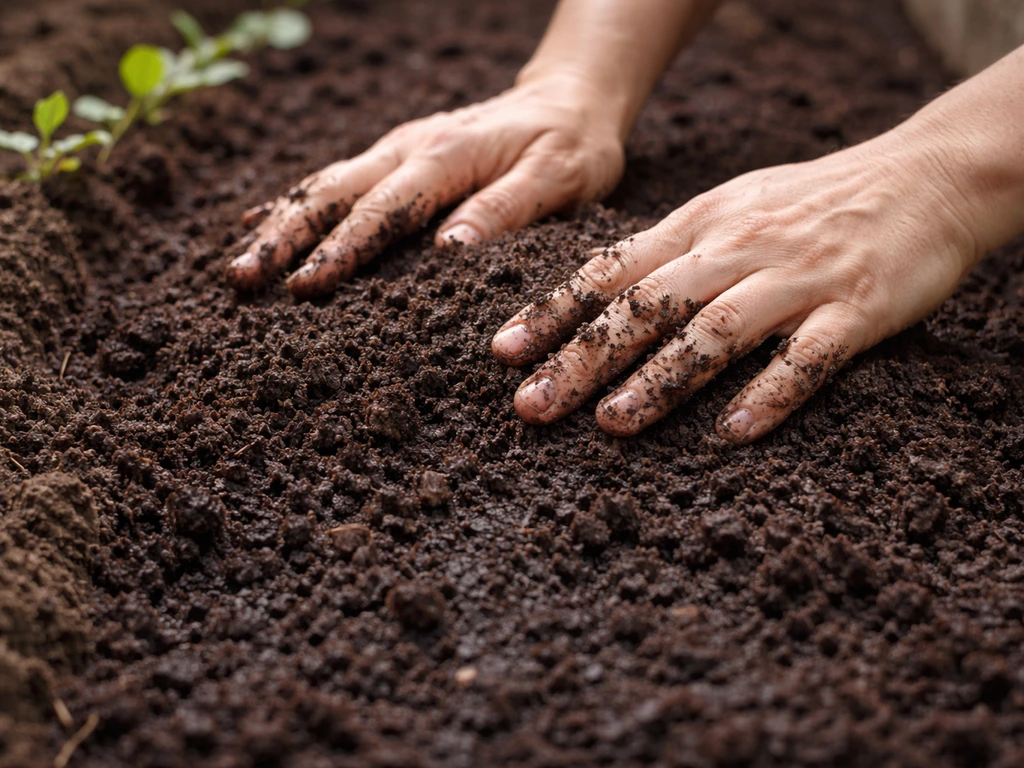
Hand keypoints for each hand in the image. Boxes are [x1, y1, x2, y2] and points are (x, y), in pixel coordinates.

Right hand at [226, 74, 623, 297]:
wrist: (570, 99)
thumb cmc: (572, 144)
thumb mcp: (558, 177)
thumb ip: (507, 209)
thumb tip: (449, 249)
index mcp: (446, 156)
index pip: (383, 209)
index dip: (342, 249)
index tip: (303, 285)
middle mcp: (410, 148)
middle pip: (333, 193)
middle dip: (284, 237)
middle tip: (241, 279)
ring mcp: (399, 149)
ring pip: (325, 185)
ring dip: (280, 224)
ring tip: (237, 263)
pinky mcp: (399, 157)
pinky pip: (338, 179)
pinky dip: (298, 202)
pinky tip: (265, 222)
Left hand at [491, 128, 981, 444]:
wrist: (922, 176)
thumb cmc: (811, 202)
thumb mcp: (729, 207)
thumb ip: (670, 249)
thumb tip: (599, 291)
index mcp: (701, 225)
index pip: (612, 269)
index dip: (554, 311)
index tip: (503, 352)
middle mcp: (737, 249)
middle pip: (648, 306)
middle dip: (584, 358)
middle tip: (532, 405)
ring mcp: (797, 280)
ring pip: (715, 331)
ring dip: (660, 379)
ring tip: (610, 424)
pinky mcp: (856, 311)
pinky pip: (808, 358)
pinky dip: (770, 393)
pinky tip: (733, 432)